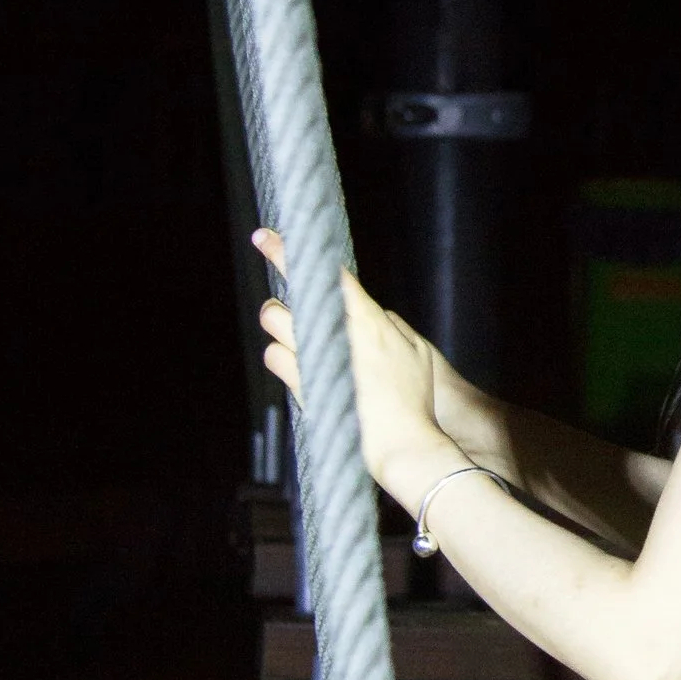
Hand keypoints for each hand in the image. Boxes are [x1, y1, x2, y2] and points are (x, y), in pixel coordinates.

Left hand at [254, 229, 450, 506]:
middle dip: (281, 303)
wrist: (401, 443)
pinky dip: (284, 359)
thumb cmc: (414, 399)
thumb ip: (388, 325)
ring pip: (275, 330)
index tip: (265, 236)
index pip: (325, 276)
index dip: (289, 252)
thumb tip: (370, 312)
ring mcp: (317, 362)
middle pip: (287, 303)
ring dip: (280, 330)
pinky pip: (277, 361)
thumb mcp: (415, 352)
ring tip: (295, 341)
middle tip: (286, 308)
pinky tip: (300, 368)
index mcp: (368, 320)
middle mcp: (339, 335)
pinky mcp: (304, 386)